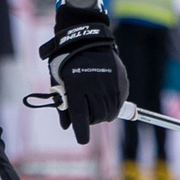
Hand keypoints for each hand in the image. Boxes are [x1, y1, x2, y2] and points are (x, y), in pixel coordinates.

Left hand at [37, 0, 125, 143]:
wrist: (87, 40)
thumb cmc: (67, 62)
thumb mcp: (59, 81)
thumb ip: (62, 105)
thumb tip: (67, 126)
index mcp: (76, 87)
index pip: (80, 116)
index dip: (82, 131)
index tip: (82, 140)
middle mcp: (95, 86)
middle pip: (96, 117)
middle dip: (91, 121)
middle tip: (87, 118)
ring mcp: (110, 83)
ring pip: (109, 112)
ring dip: (102, 116)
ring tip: (96, 110)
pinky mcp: (121, 81)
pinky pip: (119, 102)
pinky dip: (113, 107)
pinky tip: (107, 103)